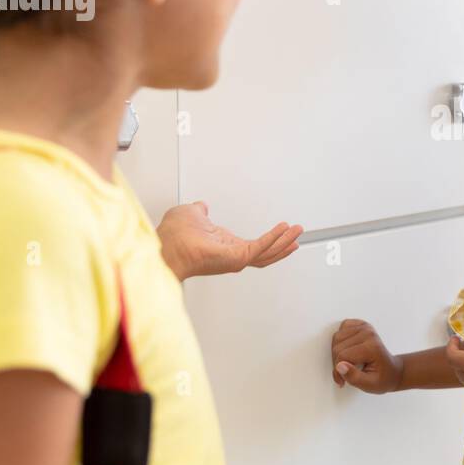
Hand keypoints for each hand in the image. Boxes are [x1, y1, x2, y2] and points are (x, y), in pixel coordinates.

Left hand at [156, 201, 302, 280]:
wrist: (166, 245)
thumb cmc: (173, 236)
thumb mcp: (190, 214)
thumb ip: (199, 211)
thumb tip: (201, 206)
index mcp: (224, 245)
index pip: (253, 246)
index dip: (269, 240)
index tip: (282, 232)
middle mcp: (232, 254)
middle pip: (266, 253)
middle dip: (283, 244)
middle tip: (297, 235)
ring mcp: (235, 258)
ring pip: (267, 252)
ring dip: (284, 241)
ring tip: (297, 231)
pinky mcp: (237, 256)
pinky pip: (261, 247)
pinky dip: (274, 238)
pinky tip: (284, 228)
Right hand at [332, 319, 403, 393]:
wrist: (392, 370)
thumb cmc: (383, 378)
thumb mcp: (369, 385)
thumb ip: (354, 377)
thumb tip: (339, 366)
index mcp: (372, 347)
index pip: (342, 356)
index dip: (338, 372)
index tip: (342, 381)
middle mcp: (368, 333)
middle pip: (337, 347)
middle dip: (337, 363)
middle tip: (345, 373)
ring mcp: (365, 327)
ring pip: (337, 337)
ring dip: (337, 352)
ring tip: (346, 362)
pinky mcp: (361, 324)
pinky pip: (342, 327)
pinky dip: (341, 339)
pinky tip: (347, 349)